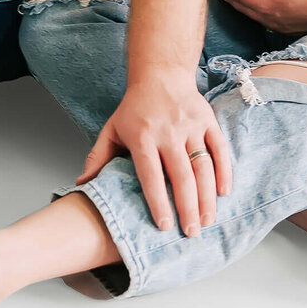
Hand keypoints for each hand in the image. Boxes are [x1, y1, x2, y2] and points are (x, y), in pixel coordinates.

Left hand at [77, 69, 231, 235]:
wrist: (160, 74)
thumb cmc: (134, 107)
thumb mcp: (111, 129)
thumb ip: (97, 158)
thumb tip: (82, 185)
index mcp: (142, 137)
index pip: (151, 175)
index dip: (158, 202)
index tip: (164, 226)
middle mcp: (168, 132)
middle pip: (181, 175)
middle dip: (187, 208)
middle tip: (191, 233)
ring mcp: (190, 126)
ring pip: (202, 166)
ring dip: (206, 196)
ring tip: (206, 221)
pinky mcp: (208, 121)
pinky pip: (219, 149)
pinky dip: (224, 172)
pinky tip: (223, 192)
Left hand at [217, 0, 306, 34]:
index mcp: (265, 6)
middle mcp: (269, 19)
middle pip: (245, 9)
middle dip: (233, 1)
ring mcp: (278, 26)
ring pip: (254, 16)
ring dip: (243, 8)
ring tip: (235, 1)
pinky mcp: (288, 28)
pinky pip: (265, 21)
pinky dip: (256, 14)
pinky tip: (256, 11)